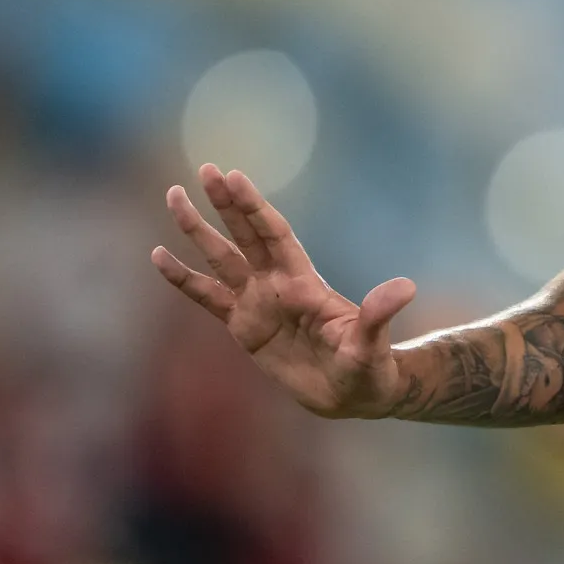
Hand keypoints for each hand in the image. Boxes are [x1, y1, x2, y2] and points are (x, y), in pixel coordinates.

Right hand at [150, 164, 417, 417]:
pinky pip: (207, 298)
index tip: (235, 177)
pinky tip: (158, 255)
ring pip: (221, 258)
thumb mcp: (372, 343)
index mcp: (304, 283)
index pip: (274, 236)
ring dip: (197, 229)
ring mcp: (257, 303)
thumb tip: (406, 288)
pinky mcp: (243, 327)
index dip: (254, 207)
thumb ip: (379, 315)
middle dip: (226, 204)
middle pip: (245, 236)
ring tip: (173, 197)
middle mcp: (277, 285)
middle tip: (205, 168)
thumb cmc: (367, 368)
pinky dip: (182, 278)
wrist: (353, 394)